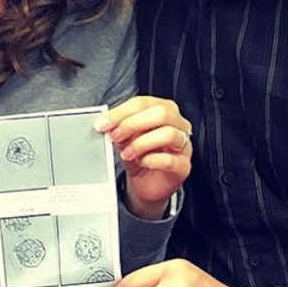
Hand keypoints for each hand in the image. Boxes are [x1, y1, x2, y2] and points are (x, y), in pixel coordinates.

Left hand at [96, 96, 191, 219]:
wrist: (146, 184)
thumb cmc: (139, 156)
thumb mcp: (125, 138)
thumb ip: (119, 127)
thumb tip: (108, 123)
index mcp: (163, 110)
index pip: (143, 103)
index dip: (121, 112)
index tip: (103, 122)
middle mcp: (178, 124)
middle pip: (161, 113)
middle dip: (133, 124)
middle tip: (115, 136)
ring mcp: (184, 145)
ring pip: (169, 134)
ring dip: (141, 143)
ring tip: (126, 153)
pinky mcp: (183, 166)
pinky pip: (170, 160)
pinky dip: (151, 160)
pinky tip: (141, 162)